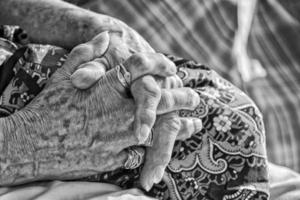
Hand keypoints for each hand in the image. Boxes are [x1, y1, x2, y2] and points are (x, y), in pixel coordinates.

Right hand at [0, 34, 200, 185]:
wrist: (30, 144)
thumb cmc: (47, 108)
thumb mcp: (63, 74)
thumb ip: (86, 54)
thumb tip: (105, 36)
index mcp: (106, 87)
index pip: (138, 68)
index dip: (156, 64)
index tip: (169, 66)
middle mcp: (115, 111)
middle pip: (157, 101)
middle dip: (179, 98)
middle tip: (194, 97)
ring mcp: (116, 137)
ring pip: (156, 132)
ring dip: (178, 128)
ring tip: (195, 125)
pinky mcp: (111, 158)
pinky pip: (137, 153)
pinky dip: (151, 149)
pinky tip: (164, 146)